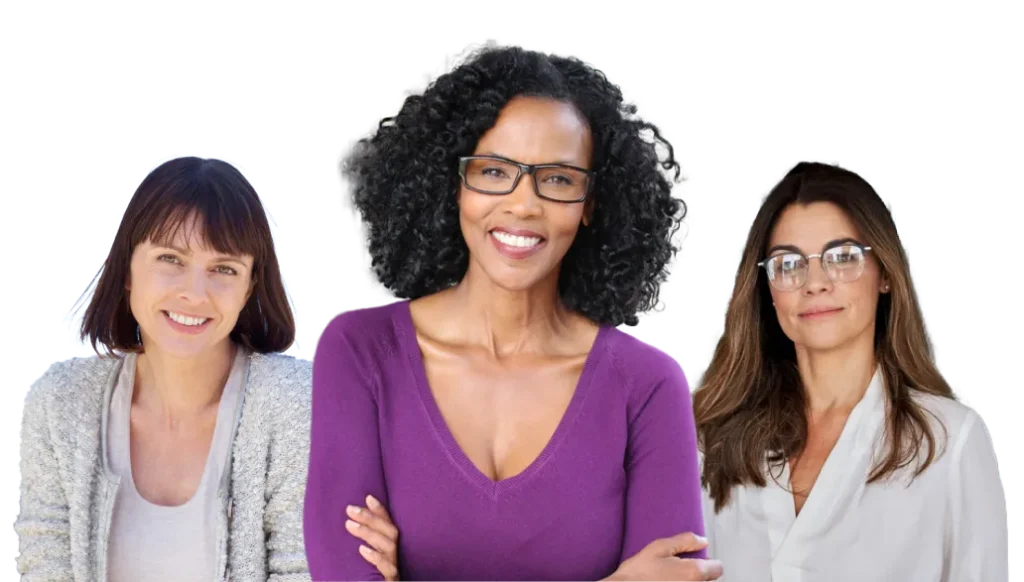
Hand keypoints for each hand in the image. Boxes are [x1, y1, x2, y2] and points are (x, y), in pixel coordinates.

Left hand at [345, 494, 399, 581]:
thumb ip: (360, 549)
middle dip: (371, 518)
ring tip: (350, 525)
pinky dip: (376, 558)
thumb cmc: (367, 581)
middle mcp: (395, 559)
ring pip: (389, 547)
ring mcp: (393, 572)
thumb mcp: (362, 565)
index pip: (388, 525)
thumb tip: (344, 529)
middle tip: (350, 509)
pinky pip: (388, 570)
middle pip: (390, 532)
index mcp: (389, 551)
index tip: (368, 496)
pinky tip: (362, 550)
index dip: (380, 511)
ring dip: (369, 533)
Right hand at [607, 533, 722, 580]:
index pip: (718, 568)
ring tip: (671, 578)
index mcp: (694, 572)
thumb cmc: (638, 572)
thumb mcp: (659, 548)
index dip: (708, 562)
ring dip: (690, 581)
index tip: (695, 561)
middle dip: (699, 573)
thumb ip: (685, 541)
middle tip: (678, 570)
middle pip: (709, 580)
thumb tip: (704, 541)